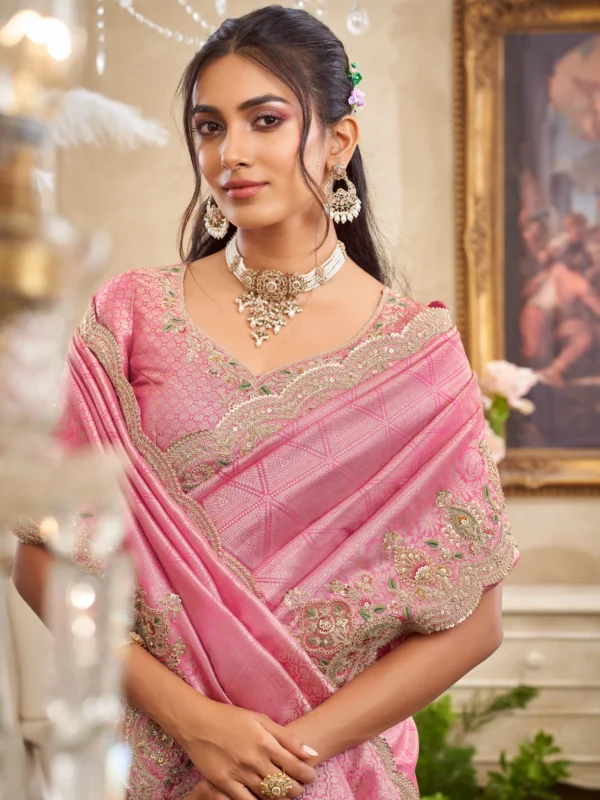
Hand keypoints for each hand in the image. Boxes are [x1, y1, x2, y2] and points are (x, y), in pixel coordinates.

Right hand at [178, 701, 316, 799]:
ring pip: (267, 796)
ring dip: (279, 798)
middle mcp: (253, 759)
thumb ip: (286, 737)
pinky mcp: (223, 782)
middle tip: (299, 788)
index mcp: (265, 741)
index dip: (307, 774)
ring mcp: (238, 772)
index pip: (294, 765)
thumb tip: (311, 753)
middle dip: (296, 790)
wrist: (197, 722)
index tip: (310, 776)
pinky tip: (263, 799)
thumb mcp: (260, 719)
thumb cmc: (231, 718)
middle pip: (283, 785)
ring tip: (284, 794)